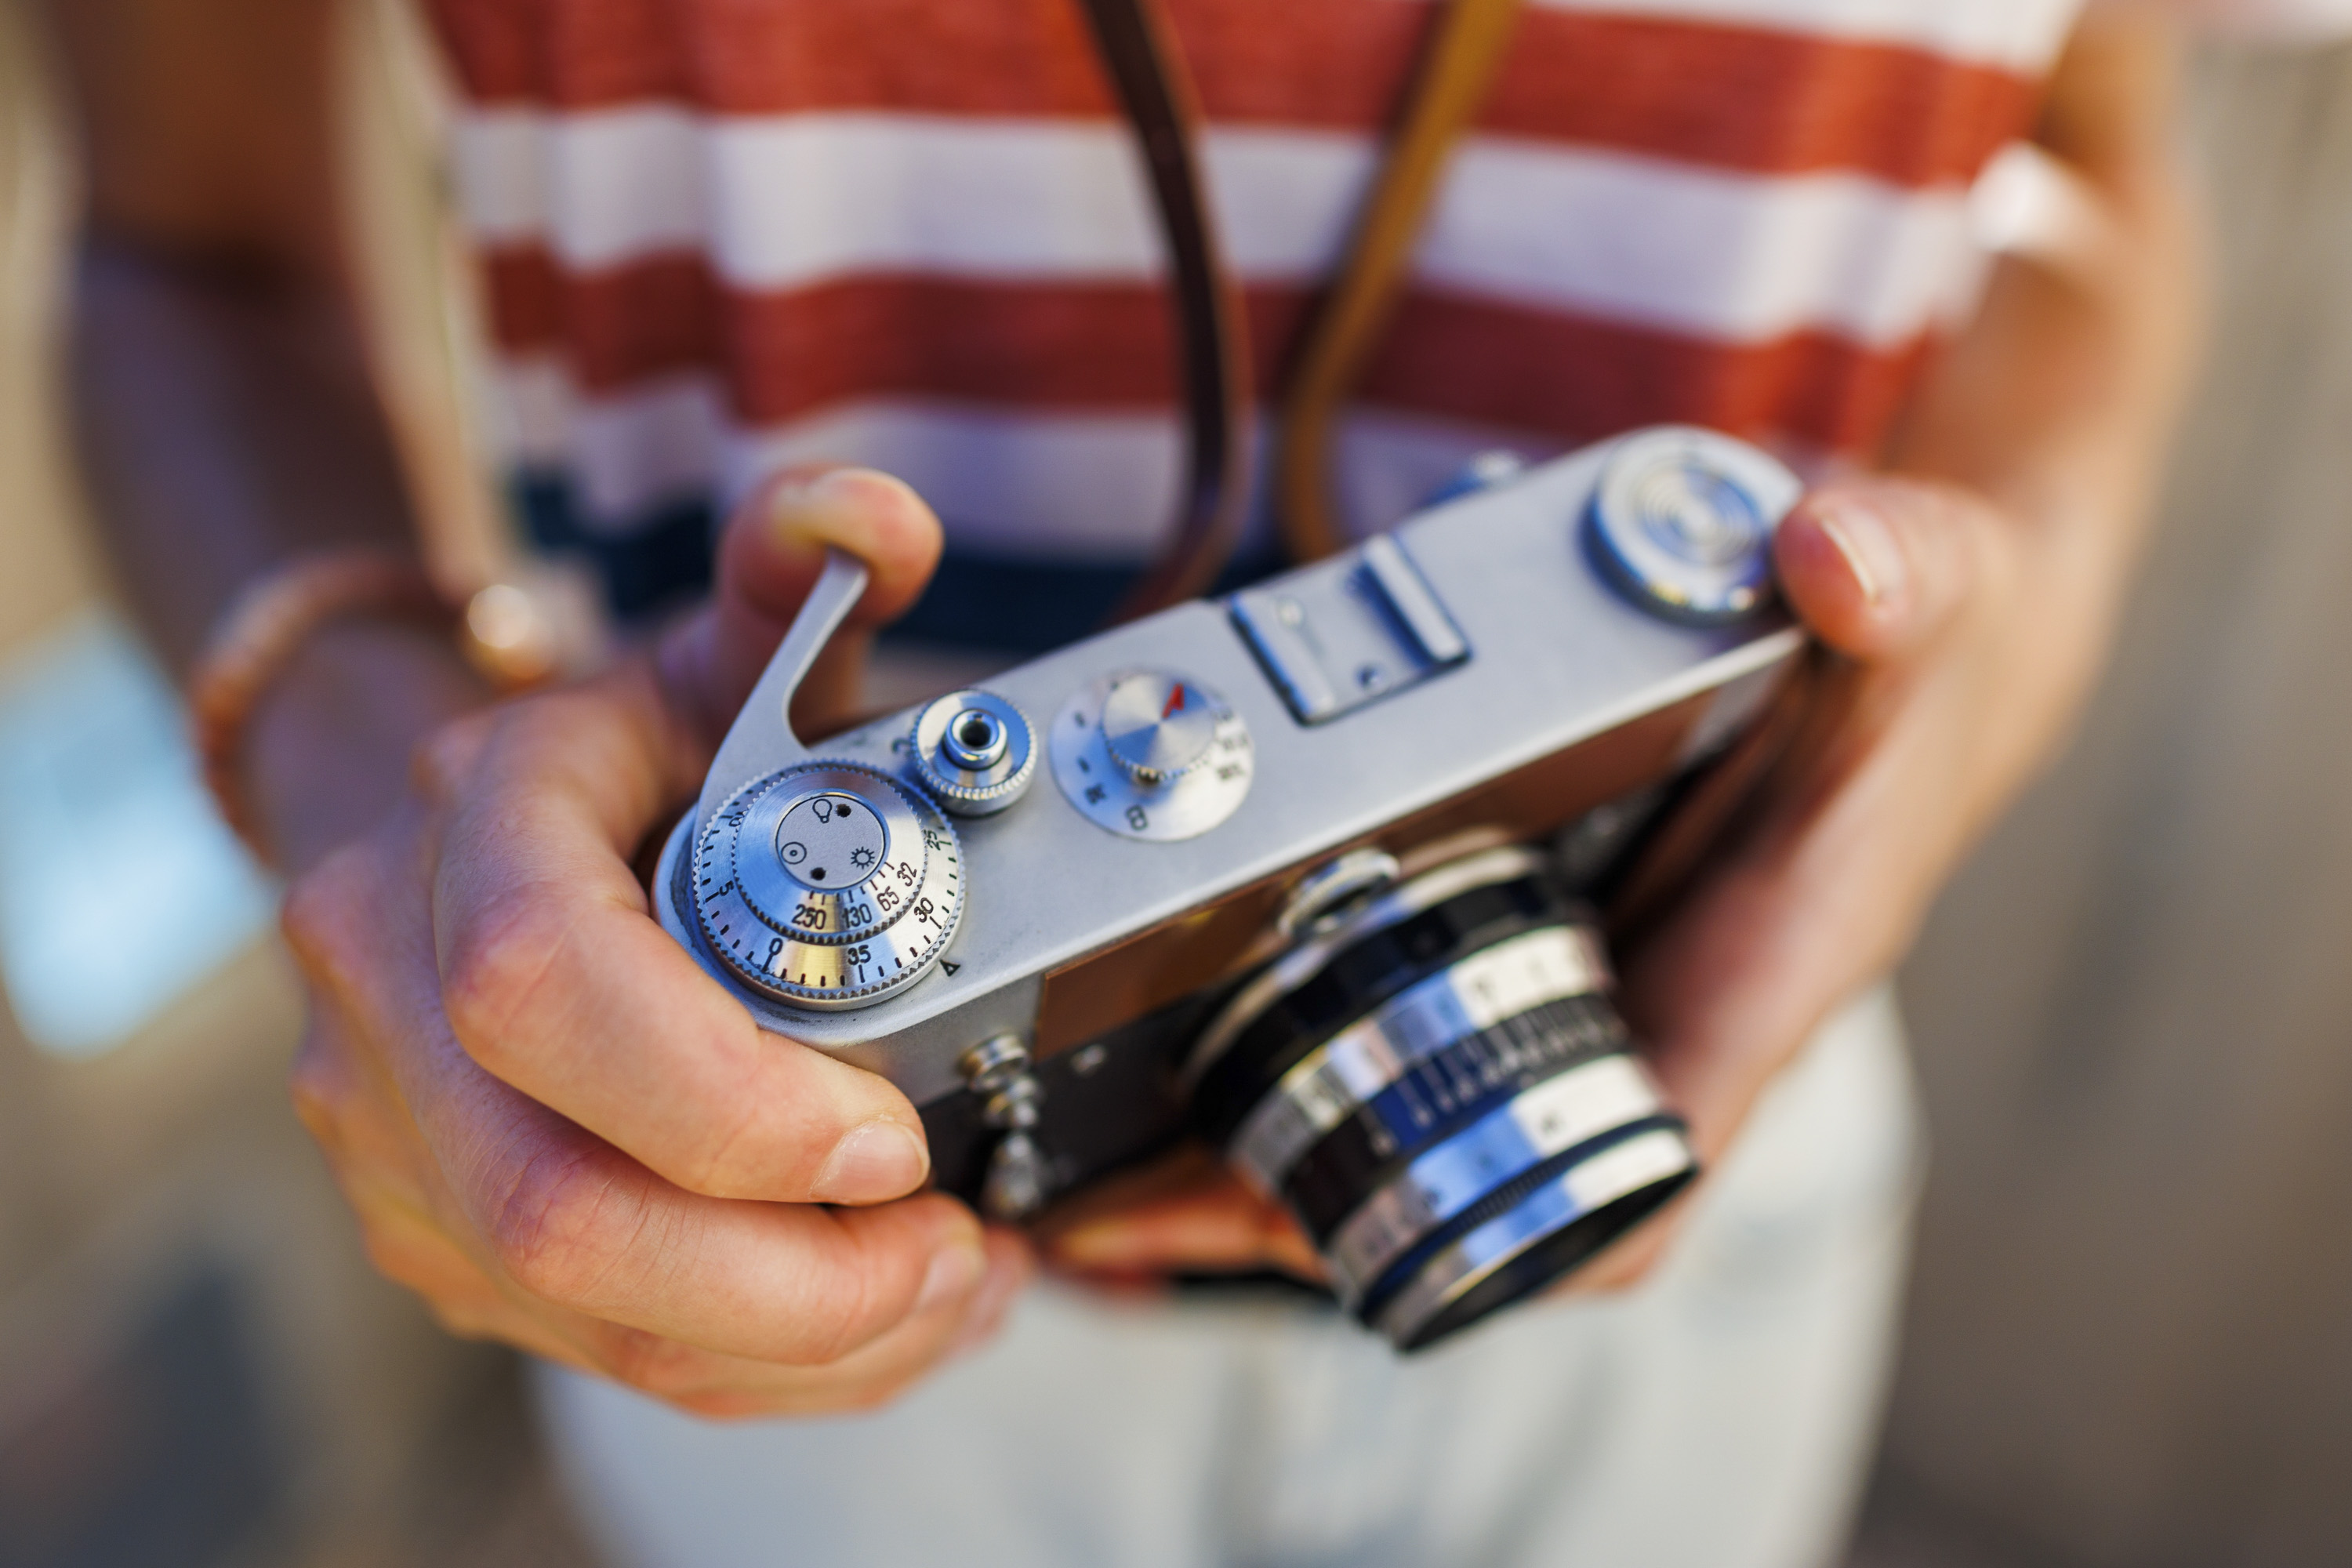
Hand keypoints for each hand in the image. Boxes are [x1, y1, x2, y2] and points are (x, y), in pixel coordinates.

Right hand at [284, 469, 1032, 1417]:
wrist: (471, 839)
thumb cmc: (625, 755)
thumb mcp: (718, 652)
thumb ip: (800, 572)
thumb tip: (878, 521)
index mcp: (464, 830)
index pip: (540, 990)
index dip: (727, 1099)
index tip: (893, 1140)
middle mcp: (385, 993)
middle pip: (553, 1207)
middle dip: (786, 1279)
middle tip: (952, 1258)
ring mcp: (392, 1133)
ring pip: (578, 1307)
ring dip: (792, 1340)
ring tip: (944, 1295)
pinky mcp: (434, 1229)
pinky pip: (586, 1345)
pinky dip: (747, 1361)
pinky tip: (867, 1321)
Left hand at [1043, 473, 2092, 1293]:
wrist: (1927, 652)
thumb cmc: (1923, 654)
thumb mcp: (1921, 591)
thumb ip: (1890, 574)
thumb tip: (1833, 561)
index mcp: (1766, 969)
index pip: (1650, 1170)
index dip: (1512, 1237)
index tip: (1342, 1238)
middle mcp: (1677, 1010)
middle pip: (1500, 1194)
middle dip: (1327, 1224)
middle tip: (1131, 1221)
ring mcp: (1610, 986)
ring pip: (1445, 1143)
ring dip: (1293, 1179)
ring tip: (1106, 1193)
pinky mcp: (1558, 939)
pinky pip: (1430, 1051)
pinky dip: (1316, 1079)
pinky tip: (1187, 1066)